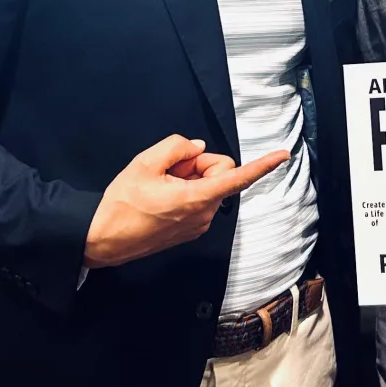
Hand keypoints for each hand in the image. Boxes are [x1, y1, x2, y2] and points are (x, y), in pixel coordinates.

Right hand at [84, 134, 288, 268]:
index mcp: (197, 198)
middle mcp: (204, 214)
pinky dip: (185, 191)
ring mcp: (198, 225)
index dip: (262, 164)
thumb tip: (197, 148)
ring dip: (189, 178)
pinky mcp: (190, 230)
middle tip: (169, 169)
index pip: (238, 177)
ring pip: (208, 186)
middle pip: (219, 173)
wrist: (102, 239)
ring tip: (159, 185)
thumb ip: (177, 147)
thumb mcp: (145, 163)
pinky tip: (160, 196)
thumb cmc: (121, 203)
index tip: (283, 155)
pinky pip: (198, 200)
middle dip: (199, 164)